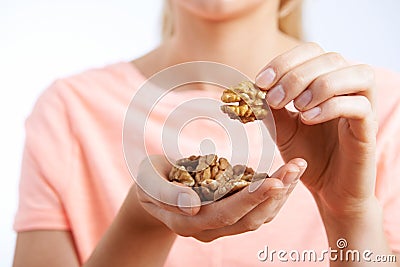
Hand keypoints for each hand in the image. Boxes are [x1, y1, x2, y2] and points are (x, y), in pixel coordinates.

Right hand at [135, 155, 305, 241]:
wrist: (152, 191)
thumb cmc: (149, 180)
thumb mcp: (149, 181)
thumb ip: (167, 193)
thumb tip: (193, 206)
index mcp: (187, 221)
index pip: (224, 214)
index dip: (250, 200)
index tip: (274, 181)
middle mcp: (208, 229)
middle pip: (249, 219)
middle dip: (275, 194)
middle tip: (296, 167)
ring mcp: (220, 225)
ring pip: (258, 217)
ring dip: (280, 194)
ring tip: (296, 168)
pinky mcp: (228, 216)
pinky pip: (257, 210)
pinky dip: (274, 194)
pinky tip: (285, 176)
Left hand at [256, 42, 377, 217]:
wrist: (327, 189)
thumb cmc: (307, 154)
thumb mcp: (282, 127)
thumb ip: (271, 106)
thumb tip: (250, 86)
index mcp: (326, 81)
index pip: (312, 51)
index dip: (285, 61)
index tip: (262, 82)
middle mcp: (348, 88)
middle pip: (332, 58)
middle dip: (297, 75)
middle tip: (275, 99)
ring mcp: (363, 106)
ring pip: (357, 73)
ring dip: (319, 85)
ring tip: (296, 108)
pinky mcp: (369, 129)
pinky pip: (360, 106)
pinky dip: (331, 107)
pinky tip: (309, 119)